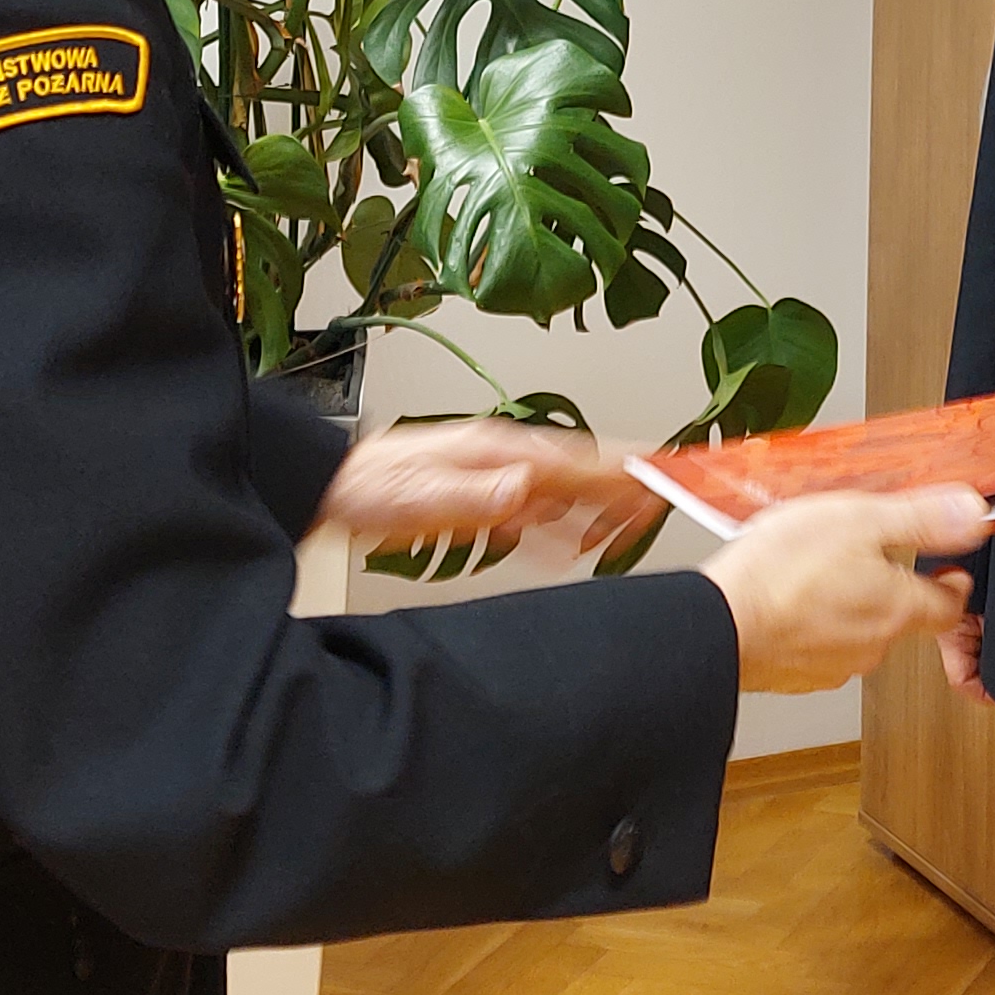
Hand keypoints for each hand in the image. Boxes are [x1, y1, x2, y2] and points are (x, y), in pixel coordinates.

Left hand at [314, 419, 653, 558]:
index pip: (577, 458)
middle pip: (579, 472)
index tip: (659, 475)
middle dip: (622, 489)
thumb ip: (479, 495)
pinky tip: (566, 545)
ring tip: (626, 528)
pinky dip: (557, 527)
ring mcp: (494, 474)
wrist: (334, 485)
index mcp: (500, 450)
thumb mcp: (425, 494)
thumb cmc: (372, 485)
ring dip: (594, 511)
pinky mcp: (480, 497)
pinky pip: (532, 511)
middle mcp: (503, 457)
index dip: (623, 468)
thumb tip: (527, 489)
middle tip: (660, 504)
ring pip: (561, 492)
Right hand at [704, 489, 990, 692]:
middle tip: (868, 556)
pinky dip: (809, 624)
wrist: (718, 623)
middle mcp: (873, 644)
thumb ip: (922, 518)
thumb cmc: (783, 572)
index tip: (951, 572)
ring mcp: (832, 665)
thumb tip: (973, 514)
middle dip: (891, 588)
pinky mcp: (794, 674)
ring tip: (815, 572)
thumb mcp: (860, 520)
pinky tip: (785, 597)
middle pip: (901, 617)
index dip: (953, 585)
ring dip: (846, 605)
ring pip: (856, 631)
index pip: (950, 607)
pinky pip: (815, 646)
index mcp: (898, 607)